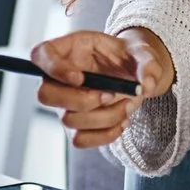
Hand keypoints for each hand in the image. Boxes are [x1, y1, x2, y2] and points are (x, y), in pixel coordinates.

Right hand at [31, 28, 173, 149]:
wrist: (135, 76)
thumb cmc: (130, 57)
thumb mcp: (143, 52)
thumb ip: (148, 64)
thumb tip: (146, 86)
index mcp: (68, 49)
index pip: (41, 55)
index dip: (53, 68)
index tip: (80, 77)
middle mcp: (59, 78)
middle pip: (45, 95)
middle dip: (81, 100)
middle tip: (110, 95)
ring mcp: (64, 104)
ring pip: (68, 120)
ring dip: (103, 117)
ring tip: (128, 104)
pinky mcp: (76, 126)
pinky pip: (81, 140)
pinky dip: (105, 135)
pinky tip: (122, 120)